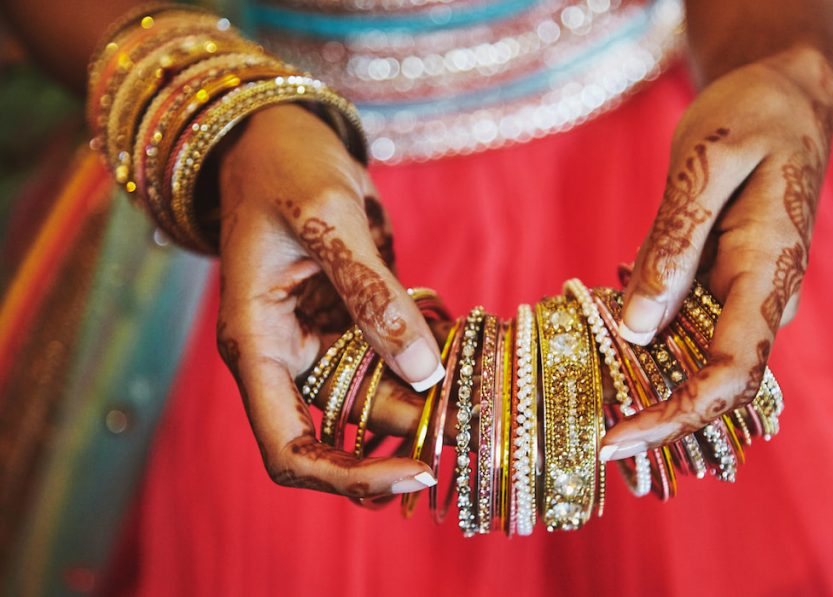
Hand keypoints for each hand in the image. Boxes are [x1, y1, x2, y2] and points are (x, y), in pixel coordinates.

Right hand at [214, 104, 444, 496]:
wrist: (280, 138)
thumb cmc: (286, 168)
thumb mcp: (328, 219)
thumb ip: (371, 295)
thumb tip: (422, 371)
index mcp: (256, 345)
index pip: (289, 449)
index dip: (348, 477)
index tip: (416, 472)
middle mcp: (285, 358)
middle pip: (345, 430)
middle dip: (411, 436)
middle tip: (481, 425)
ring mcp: (319, 343)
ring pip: (378, 398)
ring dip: (431, 403)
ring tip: (491, 396)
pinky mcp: (350, 324)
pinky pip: (394, 360)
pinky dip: (432, 364)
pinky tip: (476, 361)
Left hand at [602, 45, 832, 459]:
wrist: (786, 98)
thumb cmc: (753, 118)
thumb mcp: (706, 161)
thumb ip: (675, 243)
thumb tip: (638, 328)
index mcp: (768, 273)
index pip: (731, 373)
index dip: (676, 416)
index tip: (619, 439)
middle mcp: (764, 299)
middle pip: (711, 382)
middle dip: (653, 413)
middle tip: (588, 429)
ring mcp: (746, 296)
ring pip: (694, 358)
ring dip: (645, 377)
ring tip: (587, 373)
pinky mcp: (725, 285)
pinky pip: (684, 324)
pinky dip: (645, 332)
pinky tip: (612, 310)